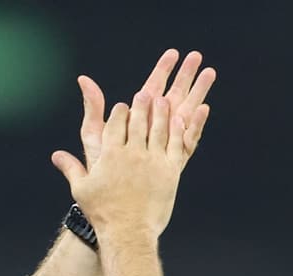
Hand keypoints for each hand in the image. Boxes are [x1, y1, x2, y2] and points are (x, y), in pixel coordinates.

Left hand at [53, 49, 215, 175]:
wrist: (112, 205)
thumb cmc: (99, 171)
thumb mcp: (94, 137)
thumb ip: (94, 110)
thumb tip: (83, 80)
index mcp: (133, 123)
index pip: (149, 91)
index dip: (161, 70)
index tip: (172, 53)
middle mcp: (149, 132)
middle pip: (169, 98)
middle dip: (183, 76)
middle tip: (196, 56)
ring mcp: (162, 146)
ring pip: (182, 115)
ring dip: (196, 93)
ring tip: (209, 72)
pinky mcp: (171, 162)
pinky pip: (186, 141)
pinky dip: (194, 126)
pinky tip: (203, 109)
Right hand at [53, 90, 186, 239]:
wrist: (128, 232)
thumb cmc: (102, 213)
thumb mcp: (82, 189)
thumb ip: (71, 168)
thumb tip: (56, 156)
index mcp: (110, 155)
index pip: (115, 123)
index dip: (119, 112)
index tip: (122, 106)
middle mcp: (132, 153)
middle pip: (138, 120)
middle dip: (141, 104)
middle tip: (145, 94)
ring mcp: (153, 161)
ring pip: (159, 128)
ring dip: (161, 111)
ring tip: (163, 101)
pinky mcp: (170, 170)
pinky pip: (175, 143)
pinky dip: (177, 129)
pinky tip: (179, 120)